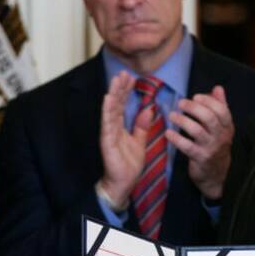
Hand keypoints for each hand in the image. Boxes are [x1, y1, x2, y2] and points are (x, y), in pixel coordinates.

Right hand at [98, 71, 154, 208]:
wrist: (123, 183)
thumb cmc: (128, 164)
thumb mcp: (140, 142)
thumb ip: (142, 126)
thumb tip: (148, 110)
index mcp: (120, 126)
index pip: (123, 105)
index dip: (126, 91)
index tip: (131, 77)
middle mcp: (113, 127)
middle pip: (116, 103)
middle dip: (119, 87)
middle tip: (124, 72)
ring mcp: (108, 133)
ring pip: (110, 109)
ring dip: (113, 94)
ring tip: (116, 79)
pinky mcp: (107, 140)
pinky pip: (107, 123)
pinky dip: (107, 110)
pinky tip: (108, 98)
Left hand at [169, 85, 233, 200]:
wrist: (216, 175)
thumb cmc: (216, 146)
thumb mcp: (221, 127)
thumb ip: (219, 106)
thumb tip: (218, 88)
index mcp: (227, 127)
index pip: (221, 110)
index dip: (208, 101)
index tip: (195, 96)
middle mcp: (221, 137)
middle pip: (209, 118)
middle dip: (193, 108)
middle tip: (180, 103)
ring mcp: (211, 148)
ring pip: (197, 130)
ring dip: (182, 120)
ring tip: (172, 115)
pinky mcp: (200, 158)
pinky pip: (187, 147)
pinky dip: (176, 139)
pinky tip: (168, 133)